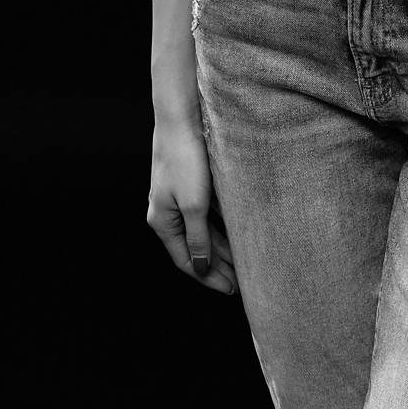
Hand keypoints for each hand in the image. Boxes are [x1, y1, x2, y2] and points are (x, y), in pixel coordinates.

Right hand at [147, 118, 239, 295]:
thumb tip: (200, 266)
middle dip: (217, 267)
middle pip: (195, 248)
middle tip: (241, 283)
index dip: (208, 278)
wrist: (180, 118)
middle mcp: (167, 213)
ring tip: (244, 263)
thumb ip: (198, 238)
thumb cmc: (185, 159)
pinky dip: (221, 227)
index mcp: (163, 221)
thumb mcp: (194, 204)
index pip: (186, 261)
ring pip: (203, 232)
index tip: (230, 290)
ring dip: (222, 248)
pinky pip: (206, 215)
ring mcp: (177, 199)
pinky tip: (238, 234)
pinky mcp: (189, 184)